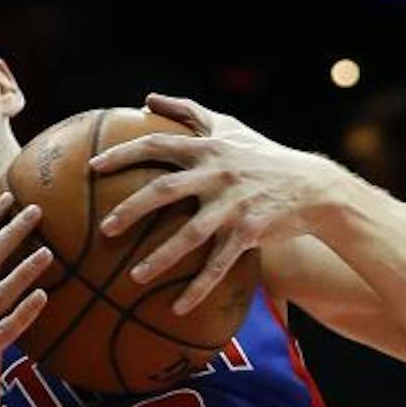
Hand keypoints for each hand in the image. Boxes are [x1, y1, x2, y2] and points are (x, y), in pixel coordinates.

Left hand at [92, 92, 345, 315]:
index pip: (157, 145)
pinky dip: (199, 288)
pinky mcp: (249, 233)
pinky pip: (219, 265)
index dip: (123, 154)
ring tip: (134, 279)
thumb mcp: (228, 126)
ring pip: (190, 235)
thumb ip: (187, 111)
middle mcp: (217, 174)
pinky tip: (178, 308)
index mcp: (207, 149)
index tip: (93, 167)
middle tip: (104, 230)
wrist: (312, 186)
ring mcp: (233, 205)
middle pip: (164, 191)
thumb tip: (147, 98)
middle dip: (131, 210)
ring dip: (161, 258)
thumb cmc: (263, 155)